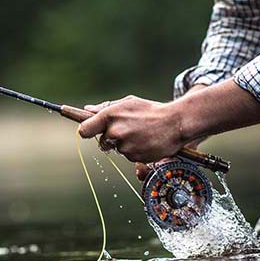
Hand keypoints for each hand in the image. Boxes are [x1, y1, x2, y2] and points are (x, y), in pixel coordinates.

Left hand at [80, 79, 259, 173]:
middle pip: (100, 142)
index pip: (84, 129)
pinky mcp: (134, 157)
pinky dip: (134, 151)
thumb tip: (87, 109)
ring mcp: (124, 146)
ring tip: (140, 134)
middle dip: (109, 138)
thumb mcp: (128, 103)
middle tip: (125, 130)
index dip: (84, 131)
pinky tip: (145, 142)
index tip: (84, 131)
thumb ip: (106, 108)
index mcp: (110, 115)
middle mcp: (114, 131)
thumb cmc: (150, 110)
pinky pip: (128, 156)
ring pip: (115, 149)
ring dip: (123, 144)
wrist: (176, 123)